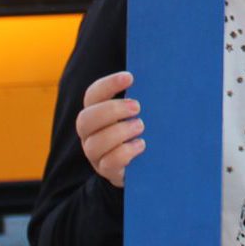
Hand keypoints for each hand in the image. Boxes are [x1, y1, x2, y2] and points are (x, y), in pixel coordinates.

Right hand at [76, 71, 143, 187]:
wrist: (143, 163)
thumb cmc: (141, 128)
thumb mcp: (139, 111)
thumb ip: (141, 96)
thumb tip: (159, 74)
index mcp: (95, 112)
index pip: (93, 95)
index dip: (108, 85)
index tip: (130, 77)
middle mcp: (90, 133)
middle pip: (85, 120)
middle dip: (111, 110)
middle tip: (137, 106)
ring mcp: (95, 154)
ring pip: (94, 144)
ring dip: (119, 132)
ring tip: (141, 126)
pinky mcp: (107, 170)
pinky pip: (108, 163)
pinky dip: (125, 153)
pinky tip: (141, 145)